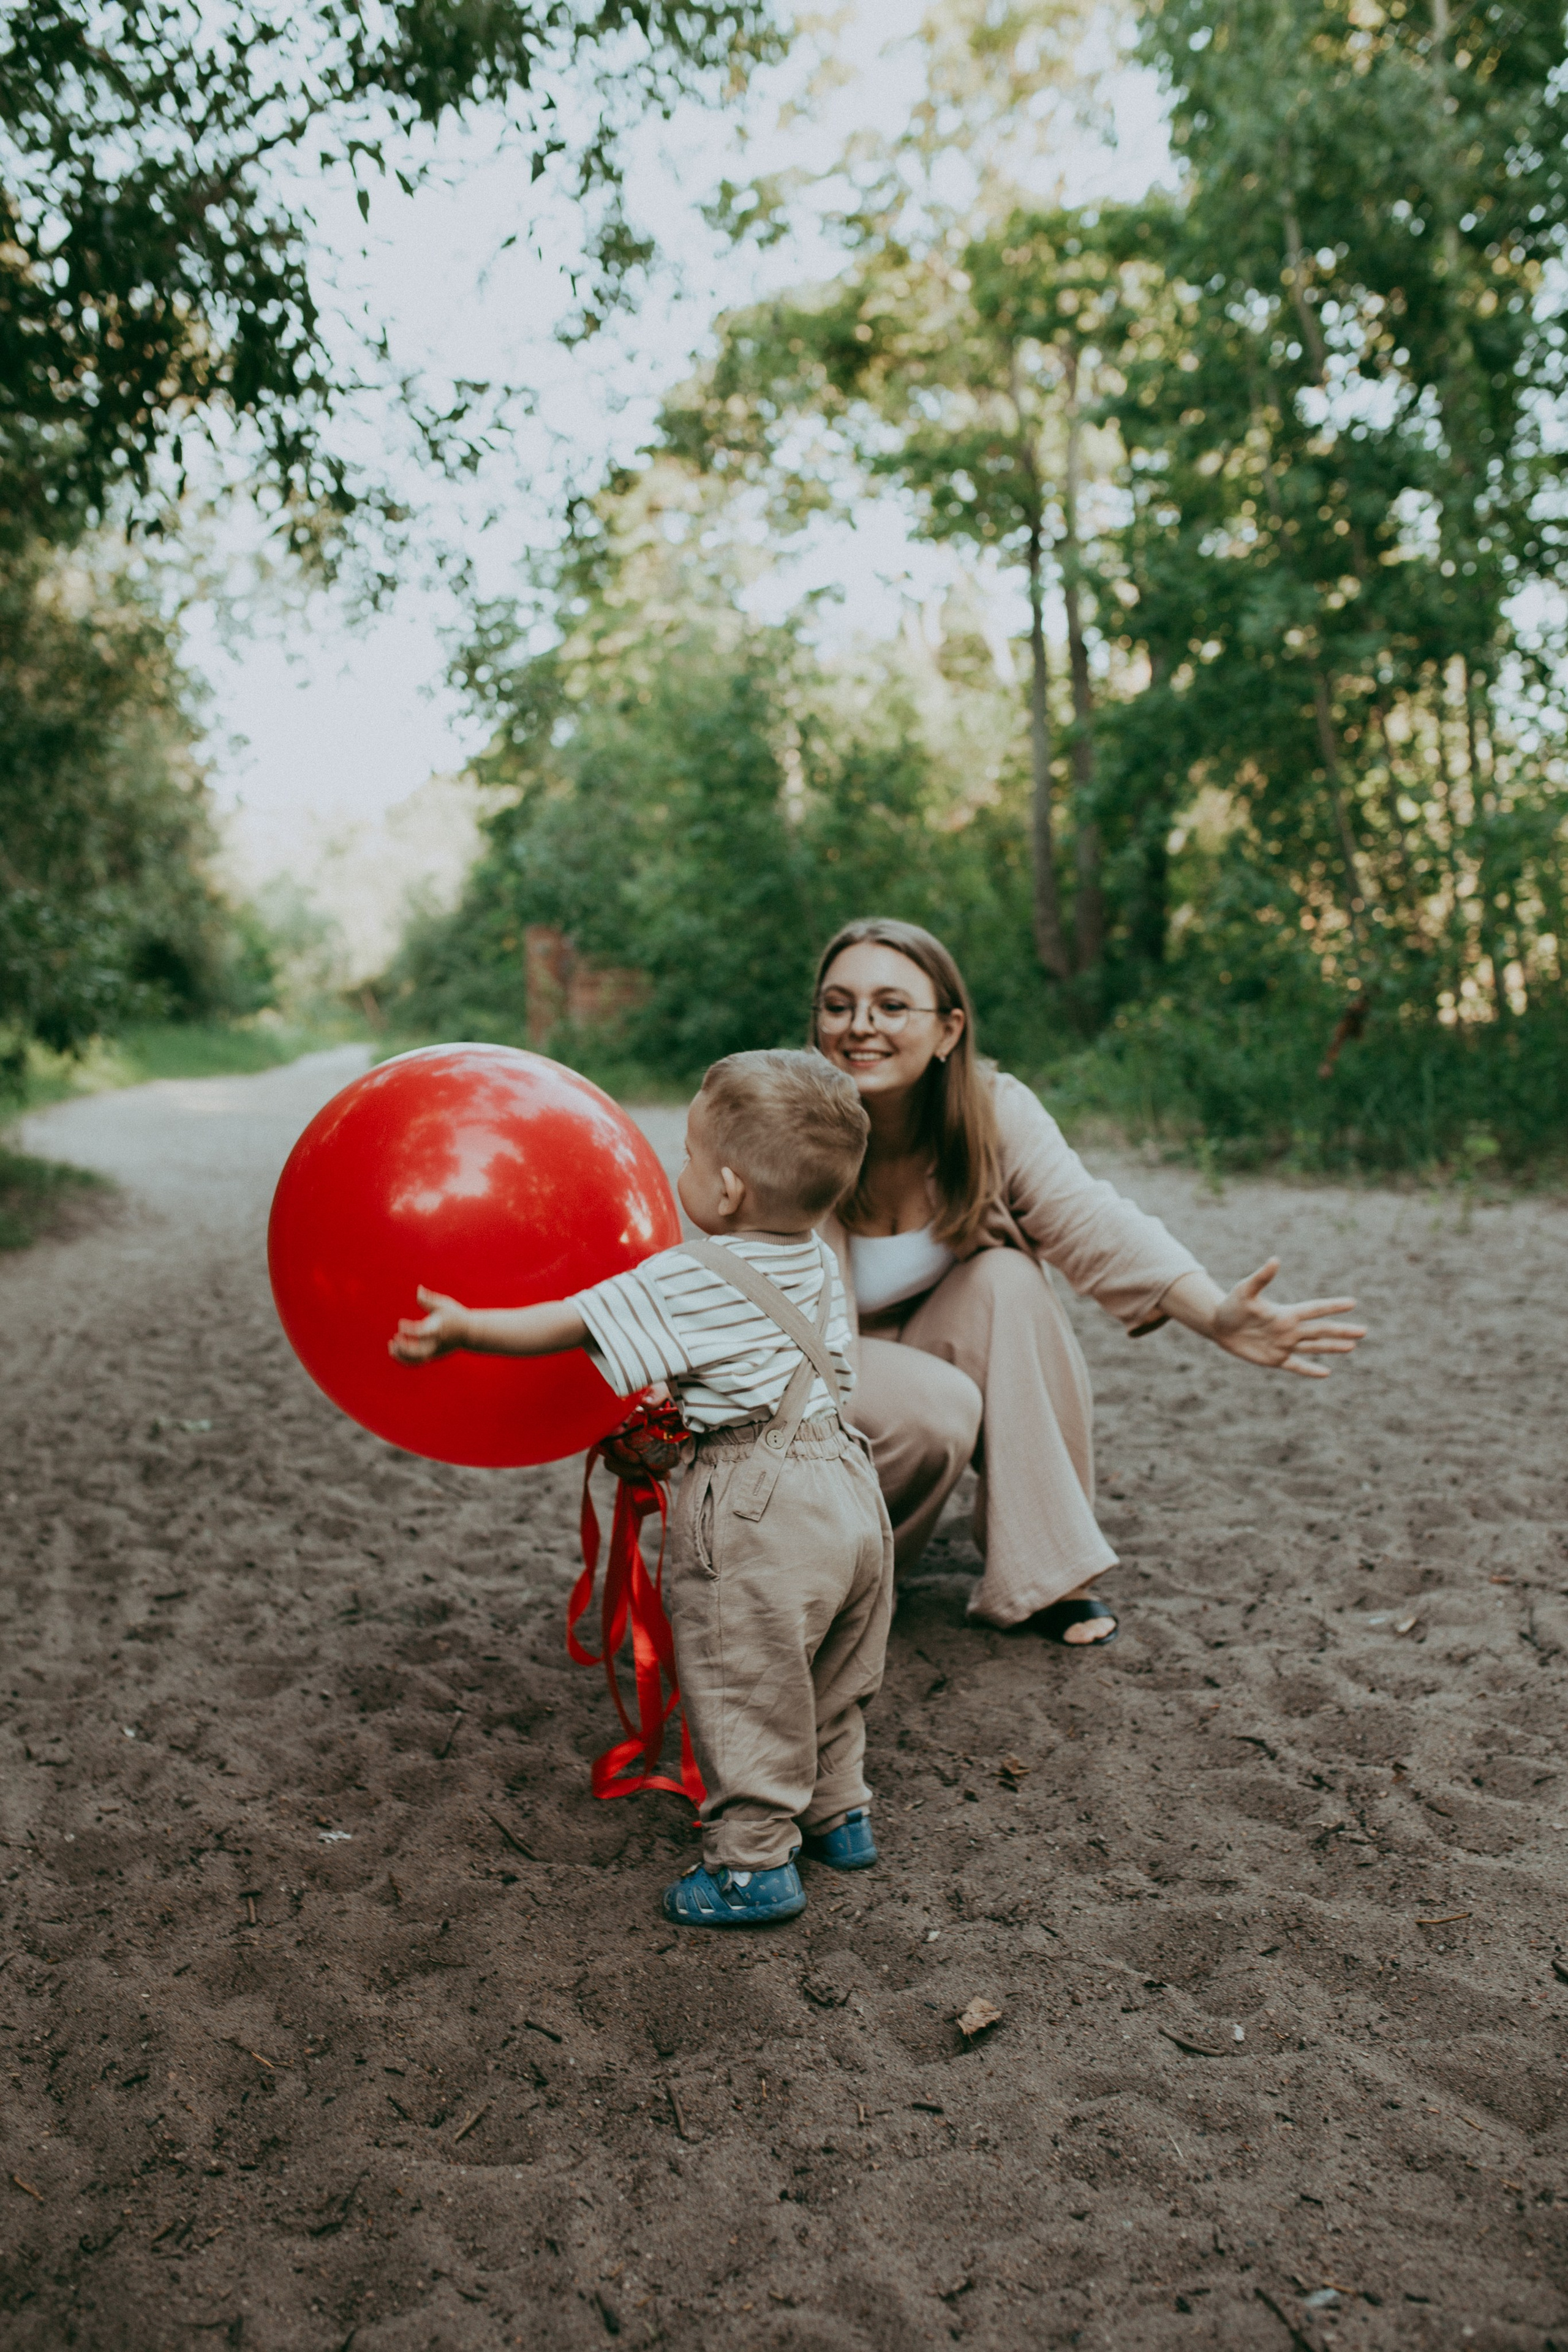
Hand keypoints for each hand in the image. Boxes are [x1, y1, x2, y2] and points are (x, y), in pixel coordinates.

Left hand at [389, 1285, 470, 1363]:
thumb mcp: (444, 1304)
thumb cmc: (455, 1315)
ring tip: (391, 1345)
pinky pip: (417, 1361)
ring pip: (415, 1359)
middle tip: (395, 1337)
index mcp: (437, 1330)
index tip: (400, 1323)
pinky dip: (405, 1360)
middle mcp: (435, 1343)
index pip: (420, 1333)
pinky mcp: (433, 1355)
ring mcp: (434, 1351)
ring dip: (401, 1355)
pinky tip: (395, 1352)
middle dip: (403, 1347)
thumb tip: (418, 1289)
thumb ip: (429, 1299)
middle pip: (417, 1352)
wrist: (469, 1332)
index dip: (408, 1330)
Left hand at [1211, 1259, 1364, 1377]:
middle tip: (1363, 1331)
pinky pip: (1296, 1366)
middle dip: (1341, 1331)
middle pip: (1320, 1330)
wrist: (1218, 1325)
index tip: (1352, 1302)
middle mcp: (1289, 1329)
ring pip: (1313, 1347)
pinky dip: (1309, 1370)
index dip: (1332, 1306)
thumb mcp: (1245, 1291)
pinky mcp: (1275, 1359)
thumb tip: (1275, 1259)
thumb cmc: (1231, 1305)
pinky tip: (1326, 1372)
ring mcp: (1284, 1345)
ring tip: (1352, 1347)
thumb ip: (1261, 1278)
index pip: (1314, 1309)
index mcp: (1286, 1313)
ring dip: (1332, 1347)